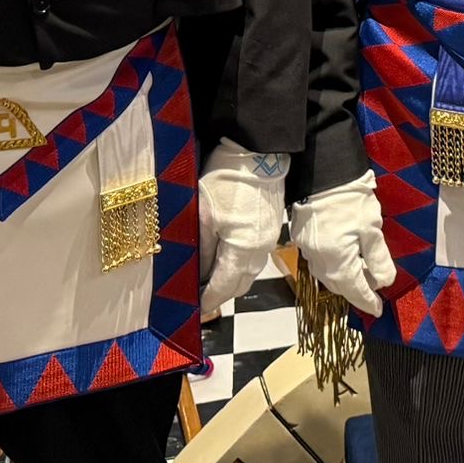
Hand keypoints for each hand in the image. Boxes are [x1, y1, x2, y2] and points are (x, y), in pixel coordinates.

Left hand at [196, 141, 288, 314]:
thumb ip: (202, 251)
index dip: (207, 300)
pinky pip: (253, 257)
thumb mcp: (204, 218)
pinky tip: (223, 254)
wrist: (258, 155)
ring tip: (207, 275)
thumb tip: (198, 274)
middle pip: (238, 285)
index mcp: (243, 252)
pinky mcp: (270, 228)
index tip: (193, 308)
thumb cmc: (226, 183)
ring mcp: (268, 240)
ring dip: (229, 278)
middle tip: (197, 293)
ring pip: (247, 272)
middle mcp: (259, 252)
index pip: (223, 288)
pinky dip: (237, 263)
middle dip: (219, 293)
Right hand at [288, 171, 395, 317]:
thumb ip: (378, 259)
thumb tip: (384, 282)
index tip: (378, 310)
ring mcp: (307, 251)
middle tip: (373, 292)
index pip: (355, 291)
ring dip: (345, 279)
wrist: (322, 172)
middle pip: (340, 286)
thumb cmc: (351, 200)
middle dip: (357, 291)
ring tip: (362, 275)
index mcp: (337, 264)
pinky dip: (335, 266)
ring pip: (328, 275)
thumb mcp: (372, 229)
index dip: (368, 302)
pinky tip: (345, 258)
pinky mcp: (302, 238)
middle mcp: (318, 263)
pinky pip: (320, 262)